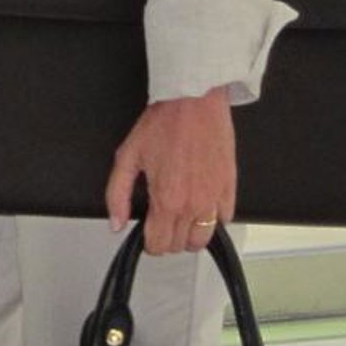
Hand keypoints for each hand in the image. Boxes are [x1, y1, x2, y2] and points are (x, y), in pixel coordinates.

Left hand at [105, 88, 234, 252]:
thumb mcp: (127, 157)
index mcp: (166, 200)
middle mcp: (192, 205)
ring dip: (190, 234)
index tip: (147, 232)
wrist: (193, 100)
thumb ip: (117, 195)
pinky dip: (213, 218)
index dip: (149, 243)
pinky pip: (226, 218)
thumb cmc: (163, 122)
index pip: (159, 245)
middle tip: (161, 219)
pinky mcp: (230, 186)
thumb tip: (116, 223)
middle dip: (167, 238)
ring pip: (204, 239)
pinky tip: (202, 204)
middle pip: (180, 245)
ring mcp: (214, 197)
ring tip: (182, 216)